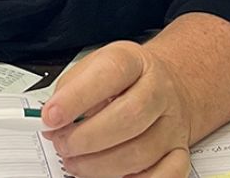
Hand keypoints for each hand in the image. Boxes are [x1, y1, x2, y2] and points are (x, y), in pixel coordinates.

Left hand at [41, 41, 194, 177]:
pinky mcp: (179, 151)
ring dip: (99, 165)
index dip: (77, 98)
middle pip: (130, 116)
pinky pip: (166, 175)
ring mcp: (172, 123)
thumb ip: (70, 90)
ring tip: (75, 162)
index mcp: (134, 62)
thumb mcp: (95, 67)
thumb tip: (51, 120)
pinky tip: (113, 175)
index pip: (110, 73)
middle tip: (62, 144)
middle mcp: (159, 90)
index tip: (51, 116)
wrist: (166, 85)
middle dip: (86, 137)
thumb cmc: (123, 79)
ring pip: (140, 152)